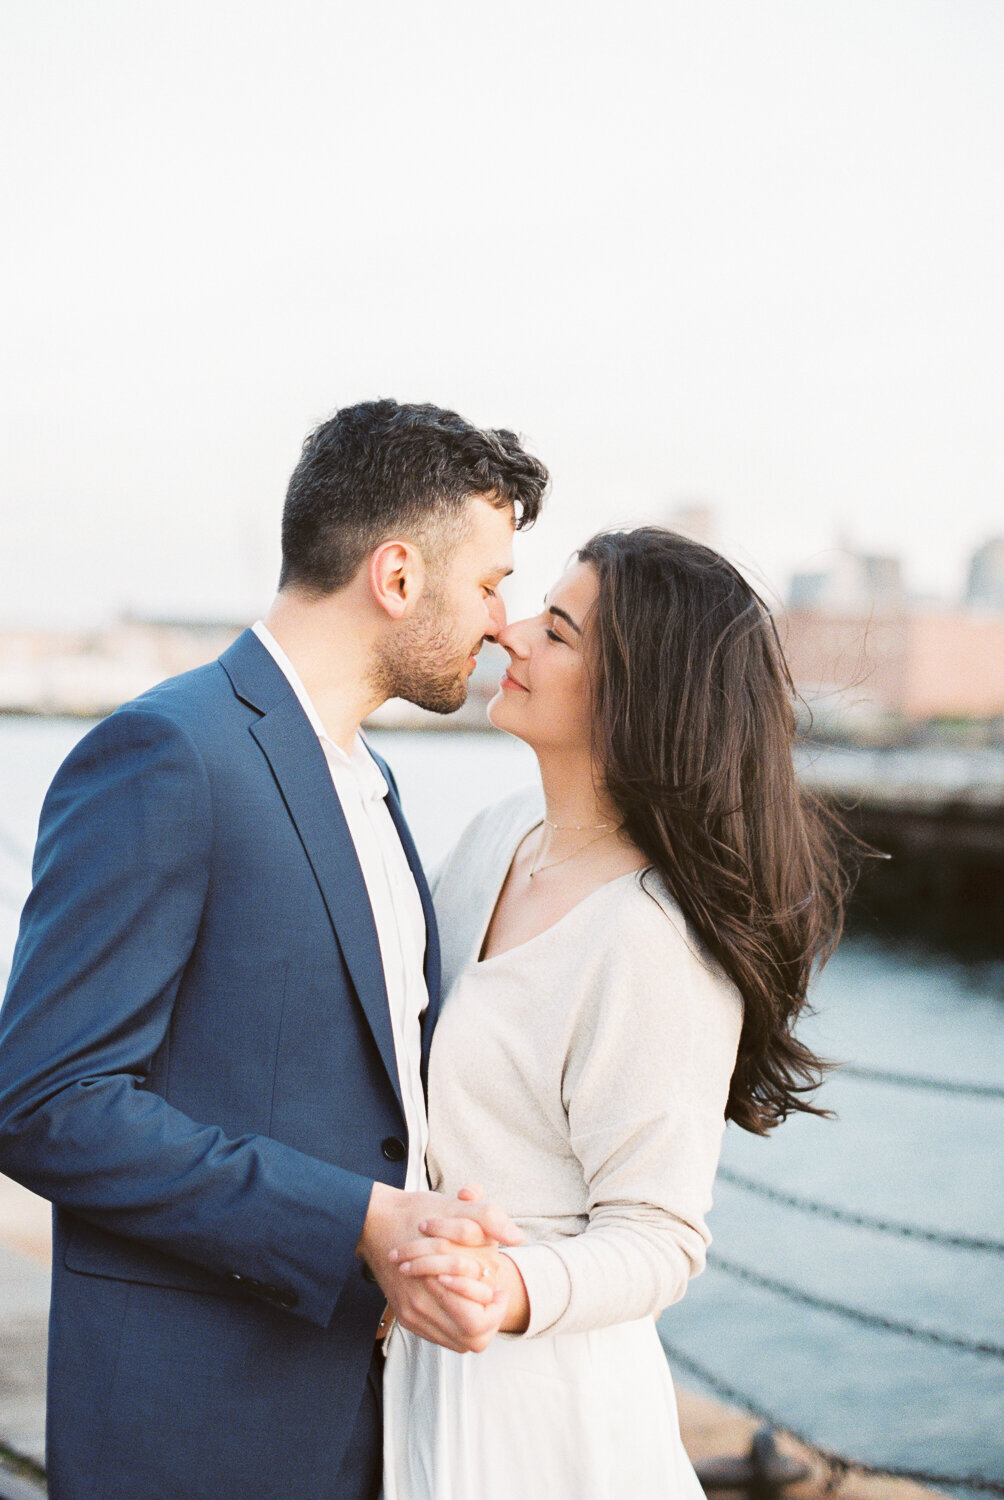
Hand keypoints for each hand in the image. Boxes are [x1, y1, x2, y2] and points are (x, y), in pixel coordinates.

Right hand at [356, 1182, 521, 1352]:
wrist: (375, 1219)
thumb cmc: (415, 1212)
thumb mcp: (455, 1208)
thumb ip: (488, 1218)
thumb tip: (518, 1237)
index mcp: (434, 1285)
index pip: (478, 1325)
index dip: (496, 1309)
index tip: (498, 1288)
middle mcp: (419, 1308)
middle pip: (470, 1341)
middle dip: (489, 1321)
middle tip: (492, 1295)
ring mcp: (410, 1314)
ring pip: (456, 1342)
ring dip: (473, 1324)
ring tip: (478, 1296)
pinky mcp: (404, 1315)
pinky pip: (439, 1336)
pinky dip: (455, 1324)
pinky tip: (459, 1298)